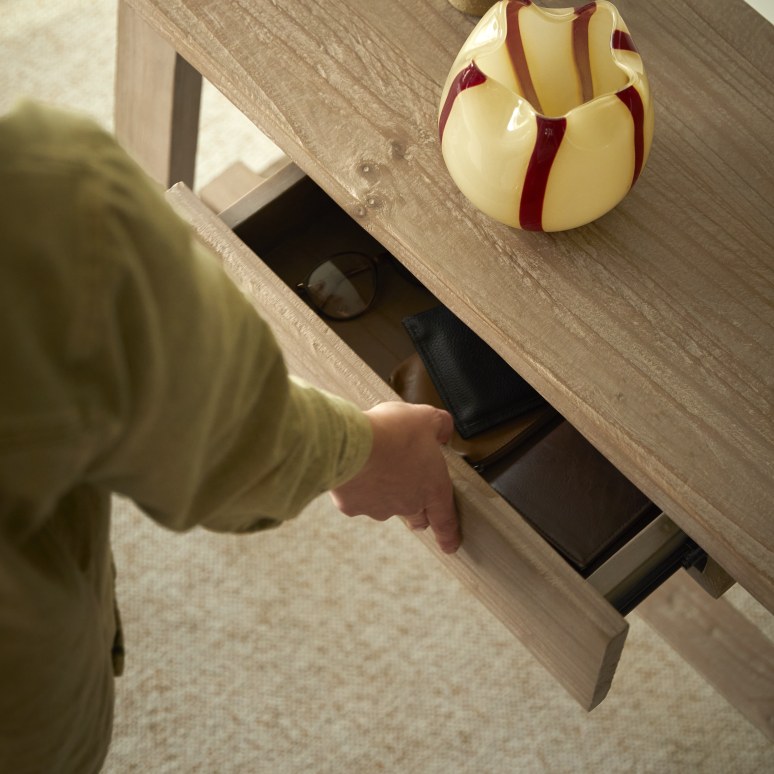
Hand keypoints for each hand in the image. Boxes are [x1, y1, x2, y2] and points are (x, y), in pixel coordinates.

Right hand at [330, 402, 460, 552]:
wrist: (352, 443)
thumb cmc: (392, 432)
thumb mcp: (425, 418)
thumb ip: (440, 425)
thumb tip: (443, 430)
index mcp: (433, 487)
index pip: (446, 519)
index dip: (449, 534)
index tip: (450, 545)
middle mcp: (409, 504)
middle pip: (417, 516)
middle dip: (417, 512)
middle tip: (411, 495)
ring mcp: (380, 509)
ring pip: (385, 506)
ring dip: (384, 492)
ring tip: (375, 465)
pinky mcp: (354, 507)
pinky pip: (358, 499)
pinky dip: (358, 487)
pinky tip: (354, 468)